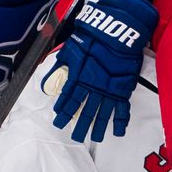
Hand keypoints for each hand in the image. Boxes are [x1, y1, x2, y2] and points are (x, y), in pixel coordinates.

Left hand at [43, 0, 156, 141]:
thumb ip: (61, 66)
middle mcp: (93, 88)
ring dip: (99, 127)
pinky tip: (118, 132)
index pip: (69, 100)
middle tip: (75, 137)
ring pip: (103, 113)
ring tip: (96, 139)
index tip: (59, 121)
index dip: (64, 112)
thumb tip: (48, 80)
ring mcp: (109, 90)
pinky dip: (121, 121)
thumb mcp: (70, 50)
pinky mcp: (123, 88)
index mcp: (79, 79)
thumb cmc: (91, 38)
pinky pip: (123, 108)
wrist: (115, 32)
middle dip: (80, 125)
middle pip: (85, 111)